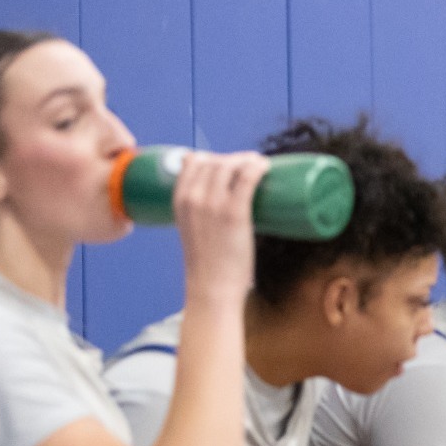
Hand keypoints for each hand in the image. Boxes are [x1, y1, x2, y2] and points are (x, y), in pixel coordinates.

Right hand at [175, 150, 269, 309]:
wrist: (212, 287)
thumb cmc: (207, 264)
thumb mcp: (193, 231)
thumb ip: (200, 215)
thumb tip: (221, 208)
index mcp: (179, 200)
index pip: (193, 162)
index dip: (213, 157)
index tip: (228, 162)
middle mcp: (193, 197)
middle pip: (215, 161)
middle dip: (234, 158)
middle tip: (249, 166)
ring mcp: (214, 203)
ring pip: (231, 165)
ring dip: (248, 160)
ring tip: (260, 165)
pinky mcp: (235, 212)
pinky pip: (247, 178)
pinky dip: (257, 167)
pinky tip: (266, 167)